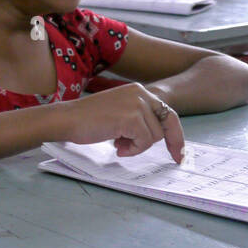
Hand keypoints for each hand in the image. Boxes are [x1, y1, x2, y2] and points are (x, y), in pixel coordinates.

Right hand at [59, 83, 185, 161]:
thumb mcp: (119, 111)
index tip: (179, 151)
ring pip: (155, 136)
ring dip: (138, 146)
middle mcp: (141, 93)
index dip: (175, 134)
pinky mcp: (132, 118)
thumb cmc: (87, 119)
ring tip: (118, 143)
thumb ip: (138, 117)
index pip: (166, 112)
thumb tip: (157, 135)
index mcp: (138, 90)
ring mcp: (137, 105)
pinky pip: (144, 142)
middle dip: (163, 142)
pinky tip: (116, 146)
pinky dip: (133, 149)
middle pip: (165, 125)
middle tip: (172, 158)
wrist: (67, 119)